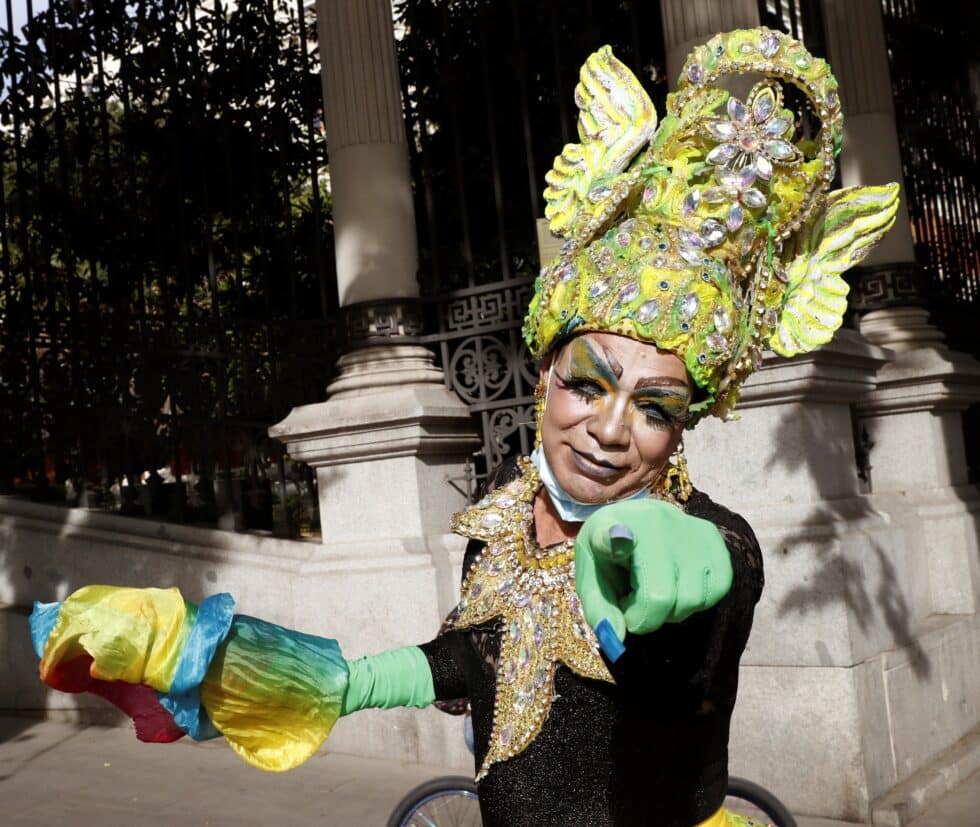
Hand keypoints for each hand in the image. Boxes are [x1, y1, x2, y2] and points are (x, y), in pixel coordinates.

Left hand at [574, 499, 732, 650]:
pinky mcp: (712, 535)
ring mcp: (686, 527)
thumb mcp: (591, 581)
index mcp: (607, 529)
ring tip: (656, 592)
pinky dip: (698, 601)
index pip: (610, 534)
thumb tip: (617, 637)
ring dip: (673, 611)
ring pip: (693, 599)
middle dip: (646, 618)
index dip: (614, 540)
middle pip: (661, 596)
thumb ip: (598, 611)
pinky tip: (680, 586)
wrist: (635, 520)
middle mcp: (651, 522)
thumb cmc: (610, 558)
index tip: (619, 538)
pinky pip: (717, 588)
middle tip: (634, 605)